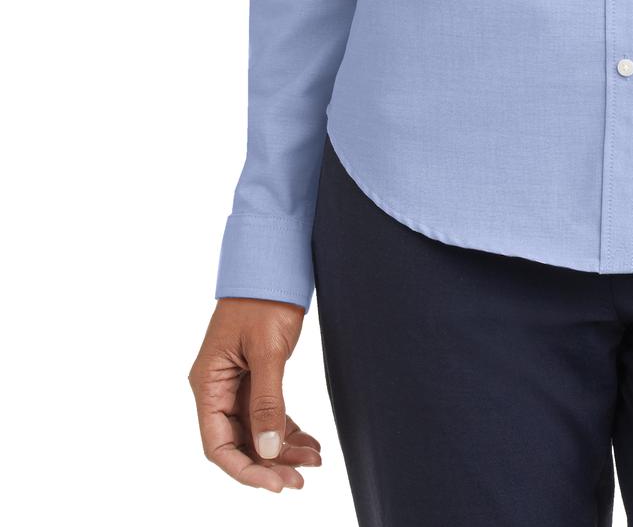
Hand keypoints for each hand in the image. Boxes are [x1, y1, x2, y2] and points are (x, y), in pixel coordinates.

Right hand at [189, 297, 321, 489]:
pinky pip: (268, 413)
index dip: (245, 469)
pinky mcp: (256, 376)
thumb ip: (267, 402)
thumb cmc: (263, 298)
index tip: (275, 483)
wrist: (275, 260)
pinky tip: (309, 442)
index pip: (217, 444)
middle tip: (301, 478)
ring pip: (256, 431)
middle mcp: (217, 388)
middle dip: (269, 463)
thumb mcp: (267, 351)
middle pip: (238, 442)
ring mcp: (236, 383)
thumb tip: (268, 450)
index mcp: (208, 383)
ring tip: (313, 460)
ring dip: (282, 449)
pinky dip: (287, 430)